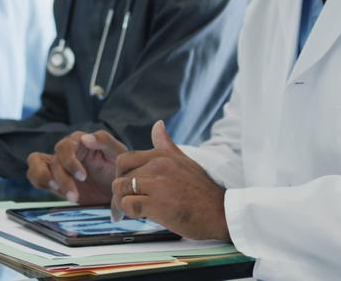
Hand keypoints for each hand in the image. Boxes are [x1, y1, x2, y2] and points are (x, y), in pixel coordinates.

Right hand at [26, 130, 127, 204]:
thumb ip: (104, 140)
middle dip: (62, 179)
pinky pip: (34, 176)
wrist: (119, 189)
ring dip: (45, 179)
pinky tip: (56, 192)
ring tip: (62, 193)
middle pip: (52, 159)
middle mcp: (65, 151)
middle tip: (75, 196)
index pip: (65, 146)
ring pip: (35, 163)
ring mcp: (57, 165)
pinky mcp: (53, 179)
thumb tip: (85, 138)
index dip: (70, 162)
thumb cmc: (119, 168)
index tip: (82, 177)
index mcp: (79, 141)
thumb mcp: (118, 153)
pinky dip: (39, 182)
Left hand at [112, 120, 228, 239]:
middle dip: (120, 191)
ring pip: (120, 189)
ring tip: (133, 210)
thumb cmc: (202, 191)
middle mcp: (158, 166)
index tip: (128, 187)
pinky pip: (127, 205)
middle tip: (127, 202)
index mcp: (162, 156)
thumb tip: (157, 125)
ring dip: (122, 203)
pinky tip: (141, 215)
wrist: (220, 213)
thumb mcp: (184, 161)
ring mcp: (157, 184)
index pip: (124, 159)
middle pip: (120, 176)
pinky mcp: (157, 204)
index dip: (121, 175)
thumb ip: (166, 145)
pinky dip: (129, 213)